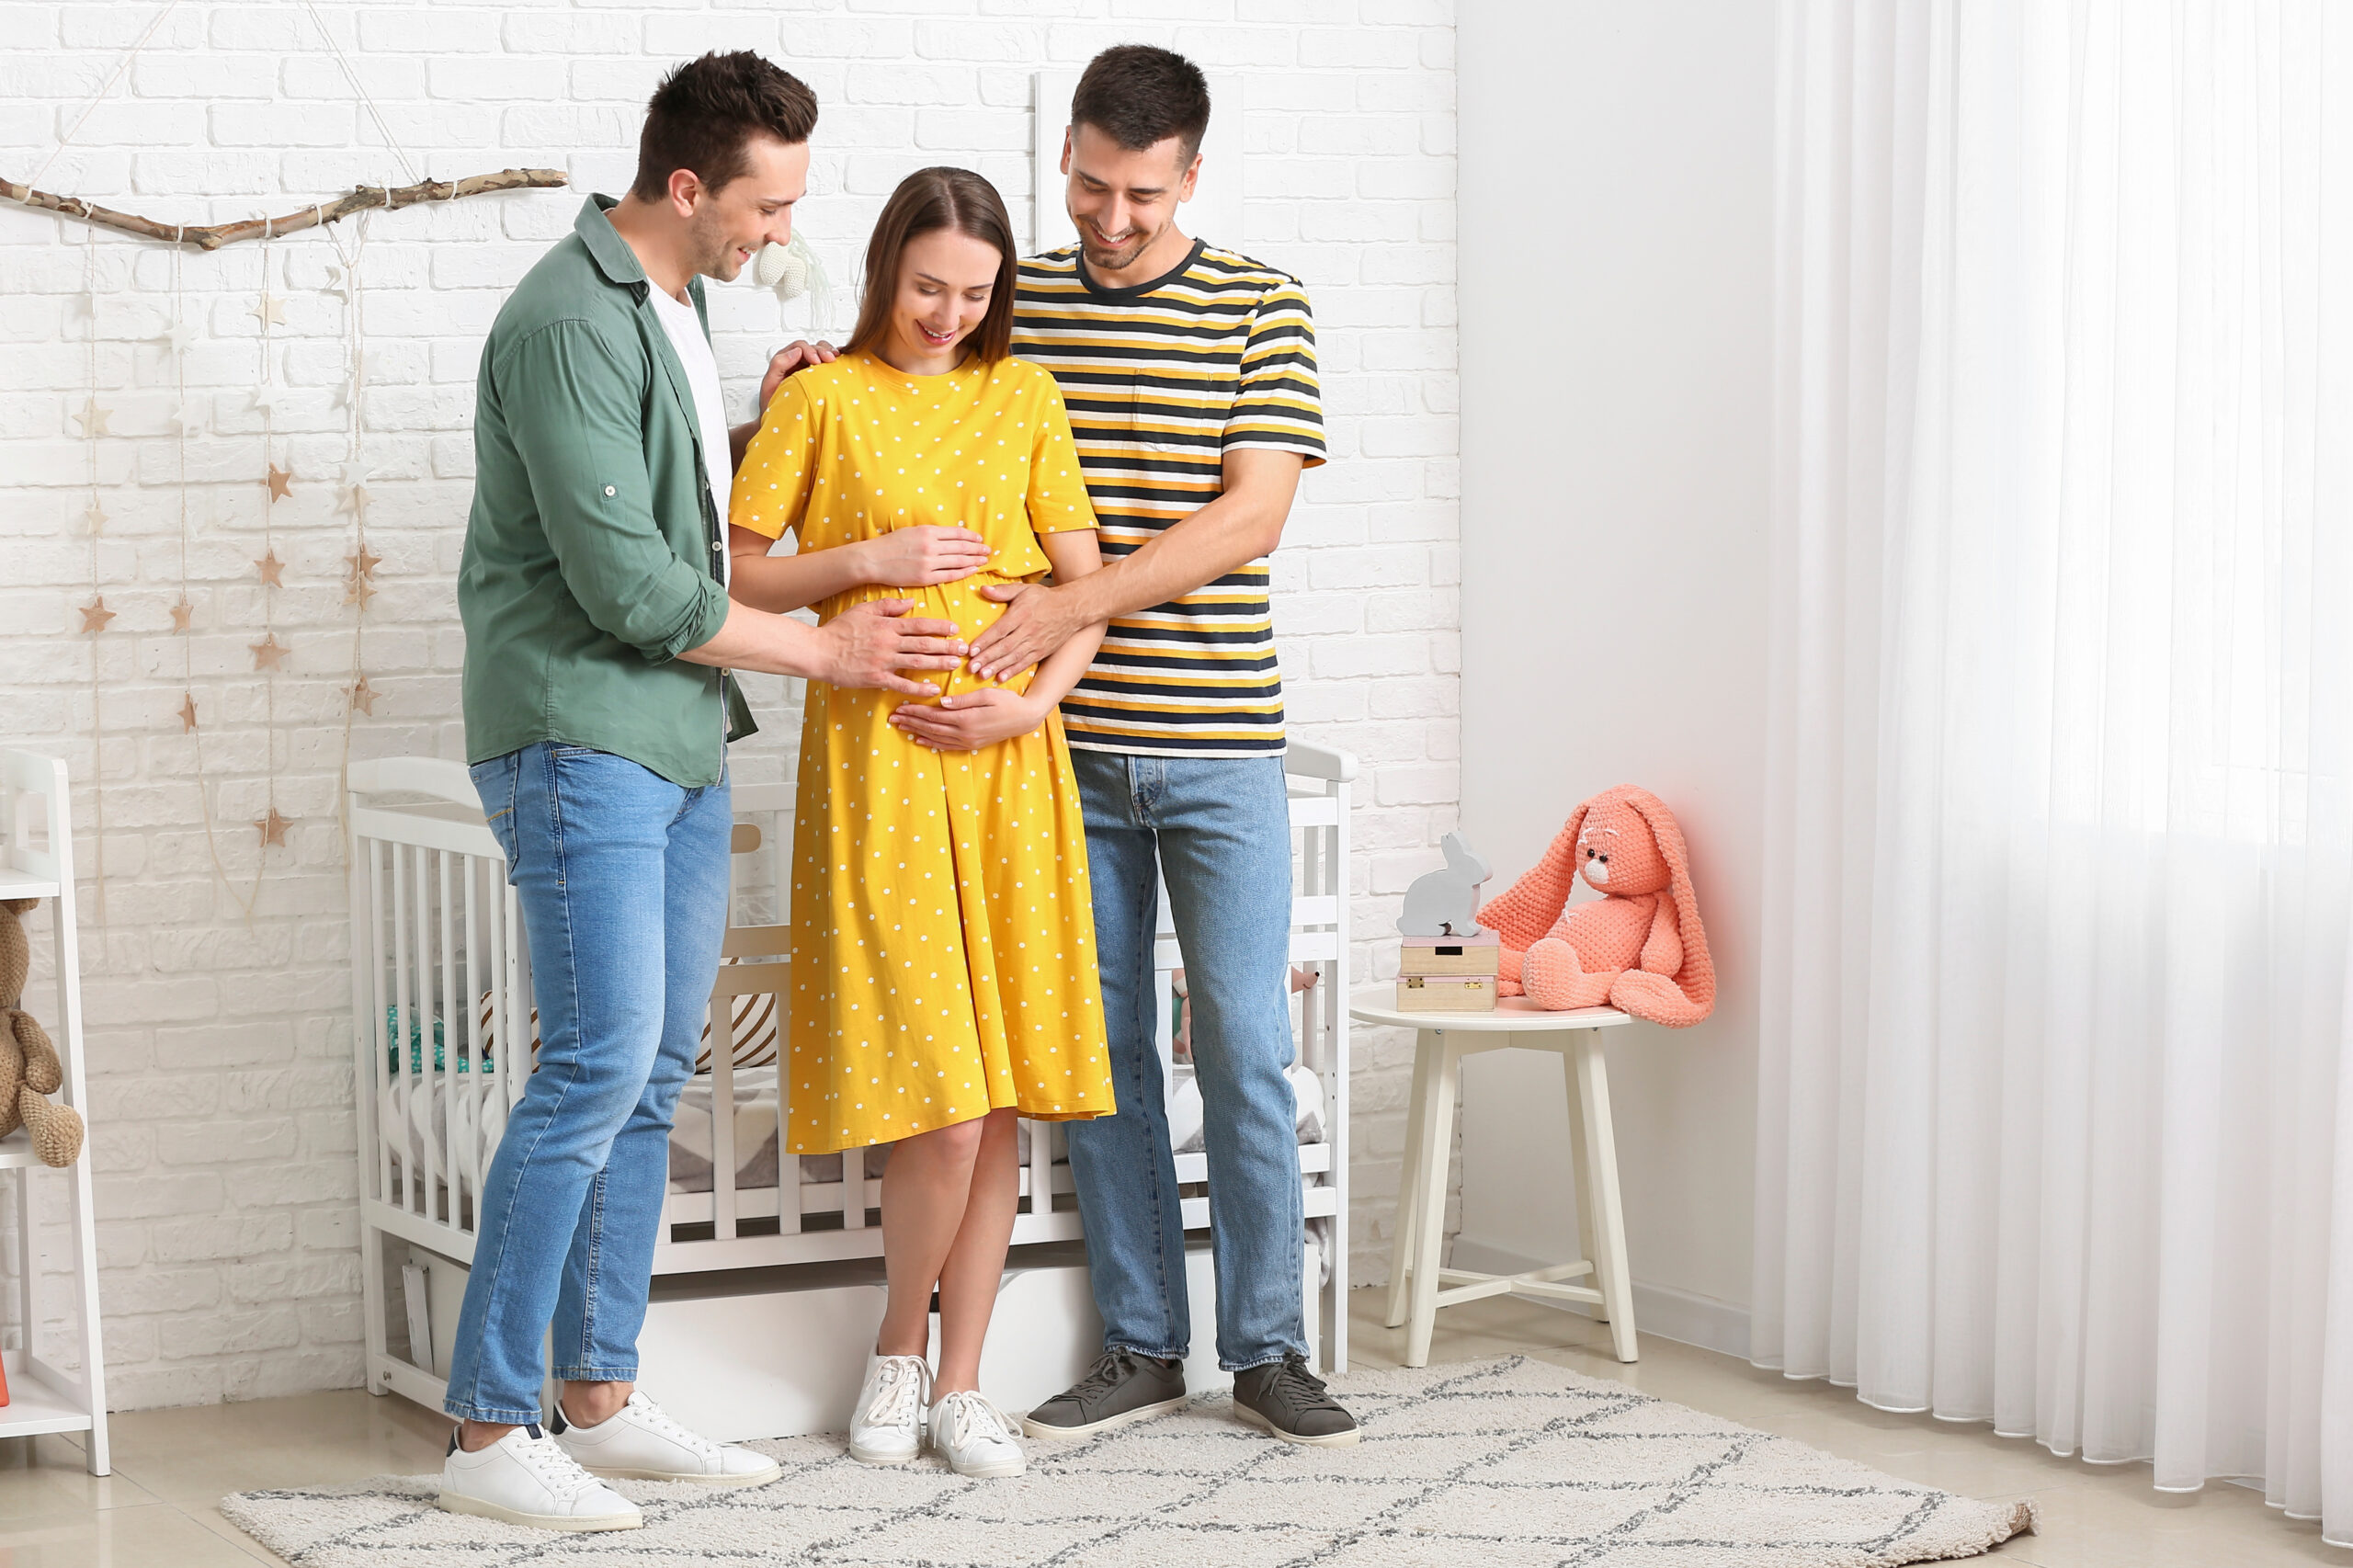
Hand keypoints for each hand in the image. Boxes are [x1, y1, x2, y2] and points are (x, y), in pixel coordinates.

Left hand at [758, 339, 838, 410]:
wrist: (780, 421)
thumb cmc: (773, 403)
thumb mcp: (770, 383)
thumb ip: (778, 365)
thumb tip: (796, 352)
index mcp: (786, 360)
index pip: (800, 347)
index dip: (809, 351)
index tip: (816, 361)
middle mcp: (798, 362)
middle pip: (813, 347)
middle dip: (823, 351)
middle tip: (830, 359)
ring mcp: (809, 369)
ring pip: (822, 353)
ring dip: (830, 353)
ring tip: (836, 359)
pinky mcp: (819, 378)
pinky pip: (828, 365)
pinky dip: (835, 362)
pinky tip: (840, 363)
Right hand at [816, 599, 965, 695]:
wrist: (819, 651)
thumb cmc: (840, 629)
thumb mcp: (863, 610)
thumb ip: (888, 605)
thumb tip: (911, 602)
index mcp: (887, 625)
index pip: (919, 624)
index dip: (940, 627)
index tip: (955, 629)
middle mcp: (888, 642)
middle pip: (924, 644)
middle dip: (947, 646)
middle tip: (964, 649)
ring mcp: (883, 661)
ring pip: (917, 662)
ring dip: (938, 664)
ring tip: (955, 665)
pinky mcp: (876, 678)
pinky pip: (901, 683)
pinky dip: (918, 688)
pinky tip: (933, 690)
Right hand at [857, 526, 992, 587]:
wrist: (873, 559)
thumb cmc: (890, 544)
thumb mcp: (911, 531)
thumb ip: (930, 533)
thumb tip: (949, 537)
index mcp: (927, 531)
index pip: (956, 533)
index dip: (971, 536)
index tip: (979, 539)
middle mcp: (930, 545)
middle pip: (961, 547)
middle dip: (977, 549)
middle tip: (988, 550)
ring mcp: (928, 562)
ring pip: (958, 561)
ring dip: (974, 560)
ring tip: (984, 560)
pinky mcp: (925, 577)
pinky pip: (950, 575)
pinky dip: (963, 572)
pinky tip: (972, 570)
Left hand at [888, 687, 1047, 751]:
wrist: (1025, 719)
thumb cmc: (1008, 701)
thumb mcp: (986, 694)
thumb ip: (963, 700)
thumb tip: (941, 702)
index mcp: (966, 718)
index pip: (933, 715)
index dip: (915, 711)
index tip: (900, 706)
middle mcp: (964, 733)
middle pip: (930, 727)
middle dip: (910, 722)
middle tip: (893, 718)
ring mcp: (967, 741)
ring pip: (935, 737)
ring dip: (916, 732)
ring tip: (901, 727)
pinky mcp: (971, 744)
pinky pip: (946, 746)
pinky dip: (931, 743)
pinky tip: (920, 740)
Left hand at [967, 581, 1084, 682]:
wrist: (1072, 609)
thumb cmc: (1045, 598)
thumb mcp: (1024, 589)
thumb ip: (1003, 591)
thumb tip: (983, 589)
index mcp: (1021, 614)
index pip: (1000, 629)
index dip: (985, 640)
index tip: (971, 649)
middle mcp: (1028, 630)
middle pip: (1004, 646)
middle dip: (987, 658)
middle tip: (971, 667)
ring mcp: (1036, 643)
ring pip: (1013, 657)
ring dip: (997, 667)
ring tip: (982, 675)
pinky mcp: (1041, 652)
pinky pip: (1025, 663)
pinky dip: (1013, 671)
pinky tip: (1001, 677)